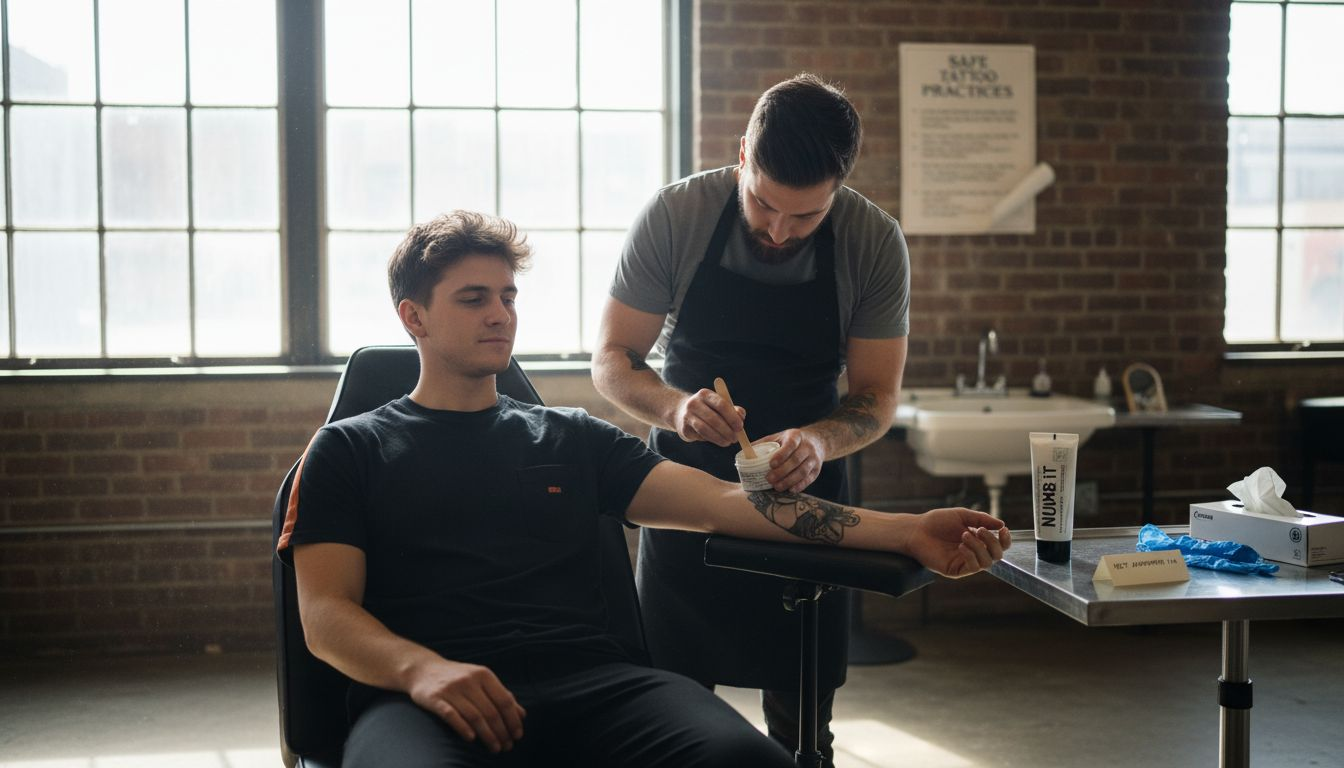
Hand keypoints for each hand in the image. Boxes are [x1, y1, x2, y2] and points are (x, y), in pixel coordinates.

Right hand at [406, 658, 525, 752]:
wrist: (423, 669)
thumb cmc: (458, 678)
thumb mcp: (481, 680)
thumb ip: (501, 695)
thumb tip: (522, 715)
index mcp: (484, 675)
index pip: (504, 700)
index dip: (513, 720)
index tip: (518, 736)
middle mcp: (469, 680)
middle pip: (491, 711)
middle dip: (501, 732)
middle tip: (507, 747)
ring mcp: (451, 689)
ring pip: (474, 716)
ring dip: (487, 735)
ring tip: (494, 748)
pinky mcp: (435, 698)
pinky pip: (451, 715)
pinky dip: (462, 728)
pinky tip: (471, 739)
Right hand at [672, 388, 745, 446]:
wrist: (681, 413)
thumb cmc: (707, 409)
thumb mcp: (719, 405)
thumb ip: (733, 410)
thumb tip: (741, 417)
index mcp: (705, 394)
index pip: (721, 404)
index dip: (732, 417)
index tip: (740, 427)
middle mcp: (694, 403)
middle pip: (713, 418)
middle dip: (727, 430)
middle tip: (735, 438)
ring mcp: (687, 416)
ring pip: (705, 429)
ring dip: (719, 438)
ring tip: (728, 442)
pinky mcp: (684, 429)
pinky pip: (700, 436)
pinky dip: (711, 439)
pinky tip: (717, 440)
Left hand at [758, 428, 825, 492]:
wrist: (818, 441)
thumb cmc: (793, 440)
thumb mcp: (780, 436)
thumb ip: (764, 443)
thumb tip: (744, 451)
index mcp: (796, 436)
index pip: (790, 445)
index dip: (781, 455)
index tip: (771, 464)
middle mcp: (807, 447)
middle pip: (796, 460)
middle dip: (782, 471)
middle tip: (769, 479)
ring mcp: (814, 458)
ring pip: (803, 471)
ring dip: (790, 480)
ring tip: (777, 487)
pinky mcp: (817, 469)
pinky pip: (809, 478)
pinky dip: (800, 485)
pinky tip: (791, 490)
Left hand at [906, 507, 1010, 577]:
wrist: (916, 530)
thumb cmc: (937, 522)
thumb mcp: (962, 515)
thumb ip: (982, 519)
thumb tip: (1002, 524)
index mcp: (978, 540)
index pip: (999, 545)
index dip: (1005, 540)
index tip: (1003, 529)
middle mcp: (974, 553)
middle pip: (997, 555)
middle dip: (992, 542)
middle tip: (978, 530)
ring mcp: (965, 563)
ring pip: (987, 563)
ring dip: (980, 547)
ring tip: (964, 535)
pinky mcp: (956, 570)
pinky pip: (973, 567)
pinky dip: (971, 555)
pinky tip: (961, 546)